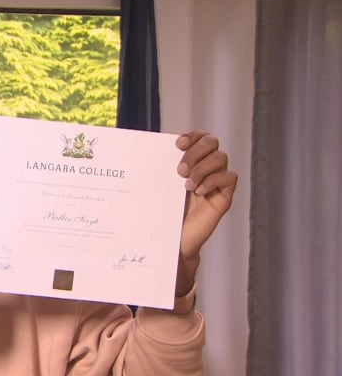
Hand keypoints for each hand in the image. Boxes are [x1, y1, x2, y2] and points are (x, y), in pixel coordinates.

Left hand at [174, 130, 237, 295]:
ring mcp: (217, 182)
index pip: (201, 137)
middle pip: (212, 142)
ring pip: (221, 158)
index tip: (178, 143)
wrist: (173, 240)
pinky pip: (229, 178)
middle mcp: (207, 168)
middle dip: (195, 151)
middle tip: (179, 170)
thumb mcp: (160, 186)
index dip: (193, 135)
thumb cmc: (164, 213)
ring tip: (186, 184)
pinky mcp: (224, 197)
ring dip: (202, 168)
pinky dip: (213, 180)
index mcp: (192, 162)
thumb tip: (145, 150)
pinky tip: (199, 191)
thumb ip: (160, 169)